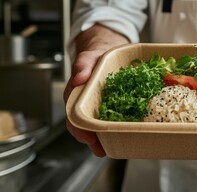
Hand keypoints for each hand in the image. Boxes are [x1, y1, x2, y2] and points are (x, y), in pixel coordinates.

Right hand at [64, 24, 128, 156]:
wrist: (105, 49)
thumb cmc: (96, 54)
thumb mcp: (90, 56)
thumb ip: (83, 64)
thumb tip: (80, 77)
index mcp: (76, 93)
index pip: (73, 115)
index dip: (79, 129)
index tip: (88, 138)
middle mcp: (84, 102)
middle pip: (83, 125)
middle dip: (91, 139)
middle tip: (101, 149)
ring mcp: (96, 104)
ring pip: (95, 125)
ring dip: (101, 138)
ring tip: (110, 148)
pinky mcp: (109, 105)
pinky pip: (109, 118)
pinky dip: (112, 127)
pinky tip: (120, 134)